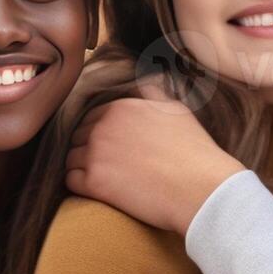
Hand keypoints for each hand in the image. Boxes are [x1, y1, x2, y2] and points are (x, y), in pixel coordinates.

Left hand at [64, 84, 244, 235]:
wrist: (201, 189)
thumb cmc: (194, 152)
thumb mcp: (176, 110)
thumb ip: (152, 94)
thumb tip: (142, 82)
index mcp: (121, 107)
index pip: (92, 117)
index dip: (101, 134)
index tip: (114, 149)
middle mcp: (103, 127)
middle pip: (78, 137)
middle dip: (89, 149)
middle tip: (109, 166)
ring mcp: (96, 154)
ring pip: (71, 158)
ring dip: (83, 168)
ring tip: (104, 179)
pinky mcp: (94, 182)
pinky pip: (70, 180)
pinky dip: (80, 186)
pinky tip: (98, 191)